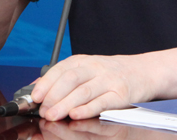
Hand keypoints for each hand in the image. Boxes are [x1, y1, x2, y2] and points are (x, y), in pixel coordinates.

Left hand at [31, 54, 153, 120]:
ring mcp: (109, 80)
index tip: (35, 96)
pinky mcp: (120, 94)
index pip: (62, 68)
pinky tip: (76, 115)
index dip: (47, 83)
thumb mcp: (87, 69)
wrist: (142, 72)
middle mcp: (96, 68)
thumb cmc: (109, 74)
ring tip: (53, 115)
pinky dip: (87, 109)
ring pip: (84, 91)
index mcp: (84, 61)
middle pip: (72, 78)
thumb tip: (35, 88)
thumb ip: (62, 77)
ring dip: (66, 104)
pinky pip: (102, 101)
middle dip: (54, 95)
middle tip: (43, 110)